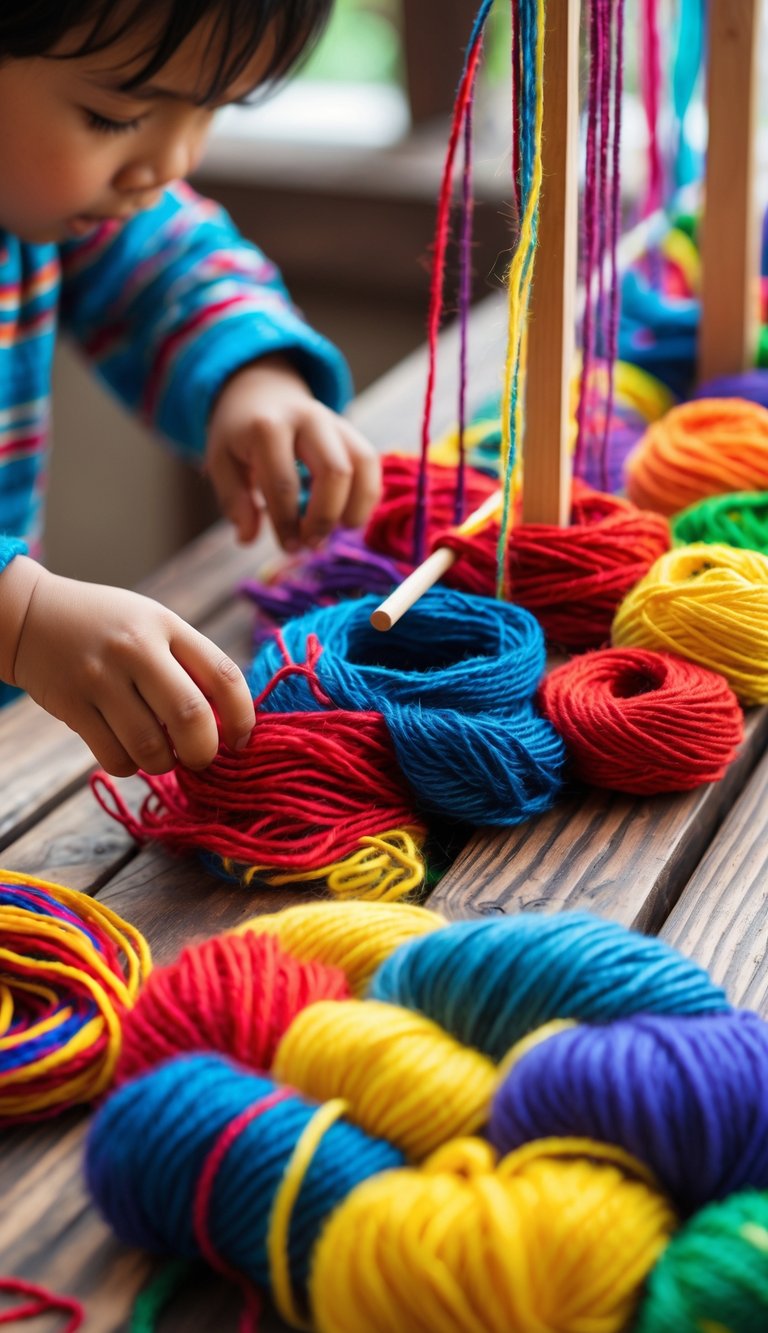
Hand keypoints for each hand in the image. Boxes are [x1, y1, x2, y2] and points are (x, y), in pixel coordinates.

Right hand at [0, 557, 254, 776]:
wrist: (31, 616)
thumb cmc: (108, 627)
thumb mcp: (153, 624)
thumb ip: (189, 663)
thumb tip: (230, 723)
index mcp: (167, 626)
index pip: (224, 675)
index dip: (243, 717)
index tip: (242, 740)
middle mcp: (135, 648)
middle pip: (191, 715)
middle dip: (205, 752)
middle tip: (201, 758)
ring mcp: (100, 677)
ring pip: (151, 747)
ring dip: (165, 764)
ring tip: (163, 755)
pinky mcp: (72, 705)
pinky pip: (115, 757)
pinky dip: (131, 767)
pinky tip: (129, 752)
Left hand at [206, 355, 380, 549]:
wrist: (263, 391)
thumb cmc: (240, 434)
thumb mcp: (221, 461)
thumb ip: (234, 500)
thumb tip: (248, 539)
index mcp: (268, 427)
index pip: (283, 483)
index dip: (287, 523)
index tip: (288, 546)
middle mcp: (308, 418)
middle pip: (334, 472)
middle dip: (325, 517)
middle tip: (311, 543)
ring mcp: (335, 422)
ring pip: (363, 464)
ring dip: (355, 507)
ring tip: (338, 531)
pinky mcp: (351, 431)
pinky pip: (371, 464)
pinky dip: (367, 496)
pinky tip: (349, 517)